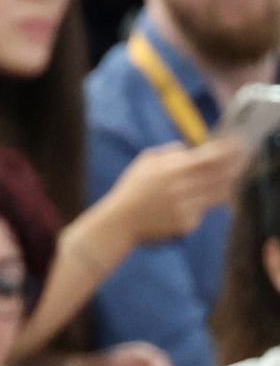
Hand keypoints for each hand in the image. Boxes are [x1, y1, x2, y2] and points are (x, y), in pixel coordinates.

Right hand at [105, 139, 249, 246]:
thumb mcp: (145, 161)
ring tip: (232, 175)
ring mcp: (187, 208)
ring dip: (229, 182)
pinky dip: (207, 202)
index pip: (209, 157)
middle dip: (236, 164)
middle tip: (244, 158)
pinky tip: (205, 197)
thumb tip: (191, 149)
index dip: (227, 150)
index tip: (237, 143)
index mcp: (172, 170)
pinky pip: (205, 209)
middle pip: (220, 175)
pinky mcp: (188, 223)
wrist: (122, 220)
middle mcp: (183, 188)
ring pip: (219, 193)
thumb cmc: (133, 188)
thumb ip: (170, 153)